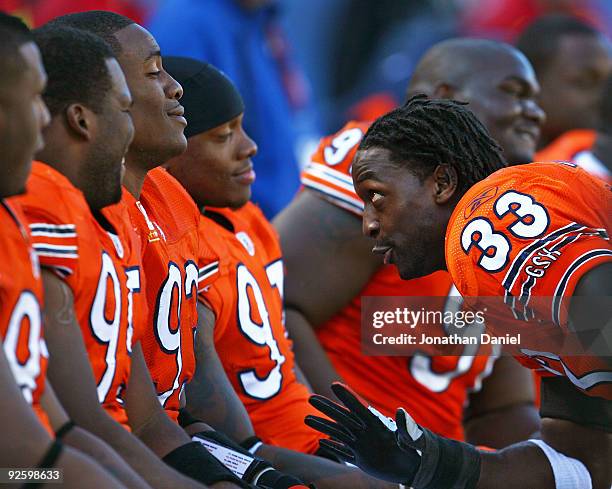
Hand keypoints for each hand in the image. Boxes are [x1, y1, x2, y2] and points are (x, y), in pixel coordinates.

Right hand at [304, 383, 420, 484]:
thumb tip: (401, 410)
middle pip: (342, 417)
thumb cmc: (419, 449)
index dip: (346, 396)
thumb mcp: (413, 438)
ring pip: (338, 433)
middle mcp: (366, 432)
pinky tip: (320, 442)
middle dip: (327, 408)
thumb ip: (407, 427)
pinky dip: (332, 446)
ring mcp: (362, 444)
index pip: (358, 407)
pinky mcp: (362, 458)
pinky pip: (343, 451)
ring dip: (323, 426)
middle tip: (310, 397)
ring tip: (306, 418)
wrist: (418, 466)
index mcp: (377, 424)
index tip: (334, 384)